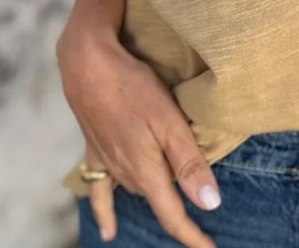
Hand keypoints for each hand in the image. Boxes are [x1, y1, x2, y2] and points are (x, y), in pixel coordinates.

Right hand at [57, 21, 219, 246]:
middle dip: (179, 214)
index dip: (194, 237)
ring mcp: (109, 163)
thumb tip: (209, 203)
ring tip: (174, 216)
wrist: (88, 66)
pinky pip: (101, 189)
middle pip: (157, 202)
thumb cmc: (133, 89)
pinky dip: (106, 211)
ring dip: (155, 203)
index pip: (173, 215)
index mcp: (147, 171)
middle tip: (202, 222)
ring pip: (137, 192)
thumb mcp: (169, 121)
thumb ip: (188, 162)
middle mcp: (127, 174)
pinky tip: (109, 229)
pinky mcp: (96, 149)